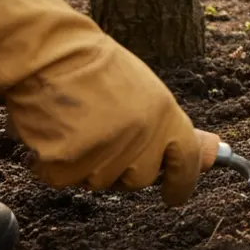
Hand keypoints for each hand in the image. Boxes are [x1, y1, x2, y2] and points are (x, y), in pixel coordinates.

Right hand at [0, 0, 202, 205]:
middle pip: (139, 179)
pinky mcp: (69, 162)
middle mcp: (142, 138)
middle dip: (123, 168)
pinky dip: (52, 164)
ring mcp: (106, 152)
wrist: (52, 53)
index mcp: (166, 116)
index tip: (175, 195)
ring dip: (86, 164)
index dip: (182, 183)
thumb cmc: (96, 67)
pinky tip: (53, 133)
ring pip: (99, 182)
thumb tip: (198, 154)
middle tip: (103, 139)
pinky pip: (63, 179)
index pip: (187, 162)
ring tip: (75, 126)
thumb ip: (164, 125)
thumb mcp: (146, 91)